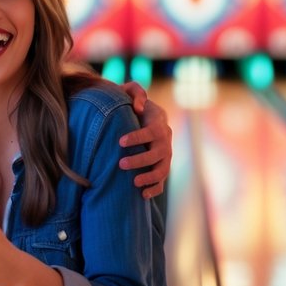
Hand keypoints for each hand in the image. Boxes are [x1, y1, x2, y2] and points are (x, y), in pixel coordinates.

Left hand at [119, 82, 171, 198]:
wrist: (140, 116)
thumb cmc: (131, 103)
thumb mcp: (131, 91)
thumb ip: (135, 91)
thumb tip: (138, 107)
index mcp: (158, 123)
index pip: (151, 132)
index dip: (137, 137)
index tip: (120, 141)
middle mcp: (165, 140)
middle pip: (159, 153)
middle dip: (140, 160)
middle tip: (121, 164)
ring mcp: (165, 155)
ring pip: (163, 169)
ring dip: (149, 177)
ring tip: (133, 182)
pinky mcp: (161, 166)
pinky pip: (162, 181)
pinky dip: (155, 189)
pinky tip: (142, 195)